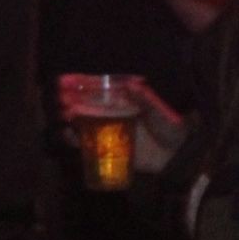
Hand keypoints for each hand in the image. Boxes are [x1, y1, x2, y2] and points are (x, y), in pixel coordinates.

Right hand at [52, 72, 187, 171]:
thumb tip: (129, 83)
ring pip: (87, 127)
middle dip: (77, 105)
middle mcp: (117, 120)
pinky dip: (77, 142)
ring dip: (74, 122)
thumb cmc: (170, 129)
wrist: (176, 156)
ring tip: (62, 116)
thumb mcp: (158, 110)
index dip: (91, 91)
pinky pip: (89, 147)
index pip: (106, 97)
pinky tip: (67, 134)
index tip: (76, 85)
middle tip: (62, 99)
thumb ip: (143, 98)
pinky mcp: (109, 152)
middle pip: (92, 111)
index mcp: (128, 107)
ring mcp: (112, 136)